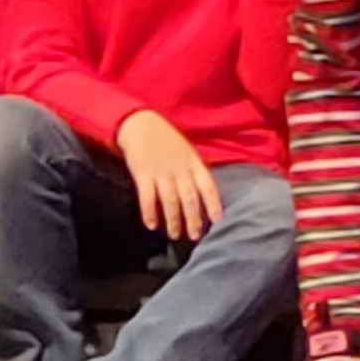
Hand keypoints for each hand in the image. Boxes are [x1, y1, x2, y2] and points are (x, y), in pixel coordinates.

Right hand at [119, 108, 221, 244]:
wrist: (141, 124)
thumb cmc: (166, 138)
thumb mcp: (187, 150)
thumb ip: (194, 170)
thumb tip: (202, 192)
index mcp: (193, 162)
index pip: (208, 186)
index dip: (214, 204)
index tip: (218, 221)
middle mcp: (180, 169)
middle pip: (190, 198)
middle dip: (193, 219)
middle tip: (195, 236)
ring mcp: (161, 172)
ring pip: (171, 201)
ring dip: (173, 220)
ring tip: (174, 235)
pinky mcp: (143, 174)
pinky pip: (147, 197)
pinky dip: (149, 212)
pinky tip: (151, 225)